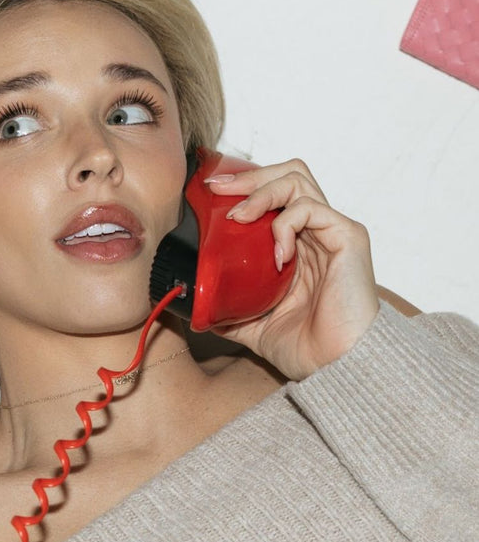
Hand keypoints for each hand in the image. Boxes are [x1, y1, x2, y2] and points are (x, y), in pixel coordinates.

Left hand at [204, 159, 378, 379]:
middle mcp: (315, 231)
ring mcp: (333, 231)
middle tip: (218, 189)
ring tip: (239, 217)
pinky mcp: (348, 237)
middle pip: (286, 174)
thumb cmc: (304, 346)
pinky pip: (311, 209)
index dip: (242, 185)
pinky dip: (285, 224)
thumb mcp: (250, 322)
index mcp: (296, 244)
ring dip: (261, 192)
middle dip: (248, 176)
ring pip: (297, 181)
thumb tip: (192, 305)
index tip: (209, 191)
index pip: (272, 193)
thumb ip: (226, 307)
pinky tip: (276, 254)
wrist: (336, 367)